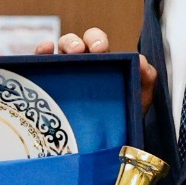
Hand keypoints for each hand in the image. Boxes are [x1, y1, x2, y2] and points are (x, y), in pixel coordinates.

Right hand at [33, 29, 158, 112]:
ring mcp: (61, 74)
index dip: (96, 39)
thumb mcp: (138, 99)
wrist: (106, 145)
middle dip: (76, 42)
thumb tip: (141, 62)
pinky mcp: (46, 85)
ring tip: (60, 52)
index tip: (100, 48)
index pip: (96, 42)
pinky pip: (39, 65)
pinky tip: (44, 50)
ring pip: (56, 51)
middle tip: (80, 51)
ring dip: (59, 48)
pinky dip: (40, 52)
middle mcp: (80, 64)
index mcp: (100, 63)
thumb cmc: (121, 117)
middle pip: (74, 43)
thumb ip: (146, 79)